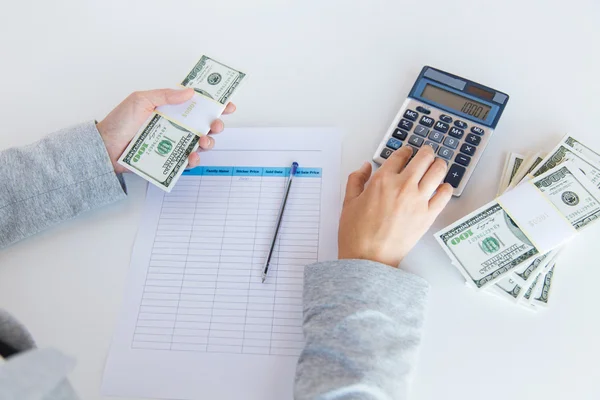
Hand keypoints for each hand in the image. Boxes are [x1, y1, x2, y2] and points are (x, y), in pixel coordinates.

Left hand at [96, 88, 235, 172]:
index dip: (215, 104)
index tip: (227, 105)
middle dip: (216, 125)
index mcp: (170, 109)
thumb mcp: (141, 100)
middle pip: (204, 125)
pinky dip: (193, 160)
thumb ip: (165, 96)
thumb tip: (190, 92)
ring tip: (204, 141)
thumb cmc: (119, 122)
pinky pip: (186, 161)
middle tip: (217, 125)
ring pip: (200, 144)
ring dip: (208, 142)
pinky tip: (192, 156)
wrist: (104, 148)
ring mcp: (173, 143)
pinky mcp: (169, 159)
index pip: (197, 105)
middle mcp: (175, 125)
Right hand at [338, 146, 452, 266]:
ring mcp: (418, 200)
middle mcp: (403, 186)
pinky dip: (446, 187)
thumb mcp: (348, 202)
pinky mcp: (428, 216)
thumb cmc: (357, 234)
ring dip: (438, 164)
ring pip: (438, 171)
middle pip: (423, 158)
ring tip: (437, 165)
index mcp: (382, 180)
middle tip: (426, 153)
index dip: (405, 150)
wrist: (368, 259)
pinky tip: (443, 187)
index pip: (400, 155)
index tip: (407, 151)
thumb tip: (364, 167)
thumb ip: (356, 180)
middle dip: (426, 152)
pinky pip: (444, 195)